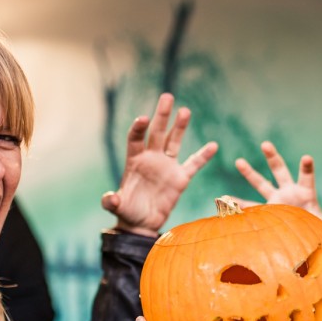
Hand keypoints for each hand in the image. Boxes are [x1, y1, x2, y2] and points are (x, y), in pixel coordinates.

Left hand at [101, 93, 217, 236]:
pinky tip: (213, 146)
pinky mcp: (180, 178)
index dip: (139, 128)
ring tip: (185, 111)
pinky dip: (203, 156)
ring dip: (179, 126)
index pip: (135, 138)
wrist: (141, 223)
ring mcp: (166, 166)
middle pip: (156, 132)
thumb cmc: (126, 212)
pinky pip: (193, 164)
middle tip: (167, 97)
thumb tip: (109, 199)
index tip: (143, 118)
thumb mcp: (115, 207)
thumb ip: (110, 202)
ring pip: (174, 141)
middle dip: (161, 115)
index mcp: (134, 160)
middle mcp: (151, 158)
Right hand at [234, 141, 321, 227]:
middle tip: (265, 144)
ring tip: (239, 161)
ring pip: (261, 183)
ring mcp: (276, 199)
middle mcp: (289, 191)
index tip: (306, 158)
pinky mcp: (267, 210)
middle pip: (280, 170)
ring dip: (250, 173)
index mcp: (305, 192)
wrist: (304, 234)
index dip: (307, 167)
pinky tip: (225, 199)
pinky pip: (251, 206)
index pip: (307, 176)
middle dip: (273, 157)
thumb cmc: (316, 226)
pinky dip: (239, 204)